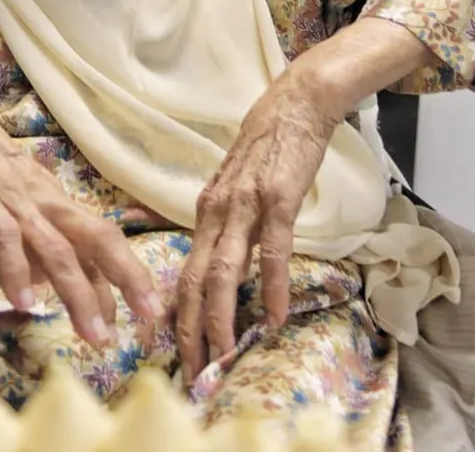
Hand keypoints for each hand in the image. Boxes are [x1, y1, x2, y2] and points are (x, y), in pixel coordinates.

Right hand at [0, 61, 161, 347]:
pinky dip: (15, 269)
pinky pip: (2, 235)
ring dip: (78, 293)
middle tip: (149, 318)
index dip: (124, 275)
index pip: (100, 240)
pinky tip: (26, 302)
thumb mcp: (10, 198)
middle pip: (96, 237)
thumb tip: (43, 282)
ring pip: (55, 247)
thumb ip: (29, 239)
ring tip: (94, 334)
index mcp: (53, 198)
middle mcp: (43, 197)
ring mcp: (12, 196)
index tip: (142, 312)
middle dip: (126, 278)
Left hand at [175, 63, 338, 383]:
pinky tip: (273, 315)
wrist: (294, 105)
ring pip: (225, 269)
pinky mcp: (277, 199)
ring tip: (223, 353)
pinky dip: (270, 285)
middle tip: (193, 369)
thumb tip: (223, 267)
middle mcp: (217, 210)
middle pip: (196, 278)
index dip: (181, 316)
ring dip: (221, 315)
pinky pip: (271, 249)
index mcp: (207, 211)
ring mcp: (246, 205)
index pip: (186, 272)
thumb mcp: (237, 188)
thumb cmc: (268, 148)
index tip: (180, 352)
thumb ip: (229, 225)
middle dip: (191, 328)